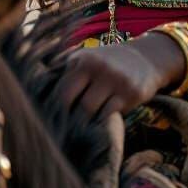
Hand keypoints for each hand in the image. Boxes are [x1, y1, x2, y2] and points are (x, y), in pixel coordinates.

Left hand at [57, 35, 185, 118]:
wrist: (146, 59)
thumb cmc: (108, 63)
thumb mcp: (87, 58)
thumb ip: (68, 72)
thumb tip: (42, 94)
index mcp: (84, 60)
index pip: (63, 91)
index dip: (58, 109)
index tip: (54, 121)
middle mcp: (100, 67)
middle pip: (76, 103)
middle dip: (71, 118)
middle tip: (67, 130)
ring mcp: (117, 80)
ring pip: (92, 112)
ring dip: (87, 122)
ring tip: (82, 129)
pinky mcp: (133, 93)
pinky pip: (111, 115)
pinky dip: (104, 121)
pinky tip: (101, 123)